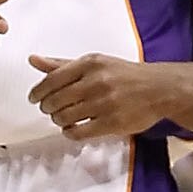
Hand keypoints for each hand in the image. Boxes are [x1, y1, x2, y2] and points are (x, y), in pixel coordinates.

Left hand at [28, 53, 169, 142]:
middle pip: (55, 100)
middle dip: (48, 107)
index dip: (38, 92)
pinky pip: (78, 132)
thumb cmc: (124, 74)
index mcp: (90, 63)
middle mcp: (96, 81)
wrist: (159, 89)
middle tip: (50, 109)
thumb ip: (63, 64)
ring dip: (58, 120)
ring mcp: (104, 103)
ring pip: (64, 117)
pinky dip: (69, 132)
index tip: (34, 98)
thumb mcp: (95, 63)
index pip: (52, 79)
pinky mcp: (112, 123)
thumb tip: (32, 59)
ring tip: (63, 118)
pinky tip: (72, 129)